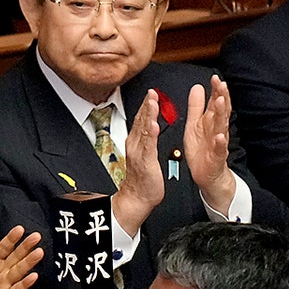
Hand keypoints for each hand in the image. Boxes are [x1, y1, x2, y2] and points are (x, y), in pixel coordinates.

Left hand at [0, 226, 43, 288]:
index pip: (4, 248)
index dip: (11, 238)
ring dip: (29, 262)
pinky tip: (33, 276)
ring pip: (19, 271)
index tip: (20, 229)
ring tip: (39, 252)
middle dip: (25, 247)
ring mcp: (5, 285)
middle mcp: (1, 272)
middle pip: (15, 257)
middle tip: (36, 236)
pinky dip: (25, 284)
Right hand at [111, 89, 163, 236]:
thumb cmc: (143, 178)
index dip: (146, 105)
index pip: (142, 119)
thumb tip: (148, 127)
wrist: (138, 196)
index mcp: (137, 142)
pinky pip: (148, 145)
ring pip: (144, 130)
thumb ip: (146, 139)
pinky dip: (150, 134)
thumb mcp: (144, 154)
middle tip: (151, 91)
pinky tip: (153, 125)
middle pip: (141, 121)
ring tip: (152, 102)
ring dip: (148, 115)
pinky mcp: (145, 161)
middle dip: (147, 105)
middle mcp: (136, 144)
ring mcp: (139, 152)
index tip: (151, 92)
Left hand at [184, 76, 237, 213]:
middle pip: (221, 111)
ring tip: (221, 101)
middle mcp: (217, 130)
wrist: (207, 174)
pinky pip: (219, 149)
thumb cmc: (202, 148)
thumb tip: (197, 86)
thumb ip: (196, 106)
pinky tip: (220, 136)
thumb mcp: (196, 124)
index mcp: (211, 122)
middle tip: (221, 84)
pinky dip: (220, 143)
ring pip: (221, 127)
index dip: (216, 90)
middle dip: (221, 97)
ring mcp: (218, 143)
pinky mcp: (216, 157)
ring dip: (222, 114)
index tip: (215, 77)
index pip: (216, 102)